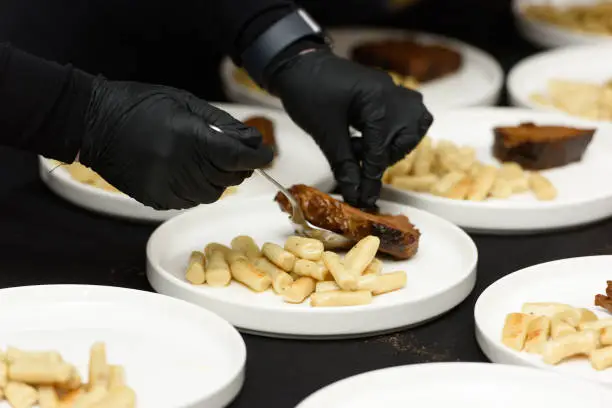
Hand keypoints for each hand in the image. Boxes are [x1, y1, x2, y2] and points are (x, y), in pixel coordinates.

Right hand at [79, 78, 272, 209]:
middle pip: (228, 178)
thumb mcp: (185, 102)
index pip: (237, 156)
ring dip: (220, 179)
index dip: (257, 156)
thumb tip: (251, 141)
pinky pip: (191, 200)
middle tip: (237, 154)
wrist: (94, 123)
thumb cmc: (141, 104)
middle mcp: (180, 167)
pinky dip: (199, 188)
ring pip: (212, 193)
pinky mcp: (155, 199)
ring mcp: (166, 186)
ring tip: (211, 161)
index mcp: (189, 138)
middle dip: (239, 166)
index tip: (266, 153)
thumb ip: (221, 124)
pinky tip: (191, 172)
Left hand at [269, 49, 431, 207]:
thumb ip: (344, 163)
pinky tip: (364, 137)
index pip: (381, 150)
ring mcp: (393, 90)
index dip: (372, 179)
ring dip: (387, 145)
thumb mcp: (325, 132)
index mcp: (378, 100)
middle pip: (404, 140)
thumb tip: (355, 193)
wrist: (298, 64)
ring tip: (359, 147)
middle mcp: (393, 93)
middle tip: (358, 161)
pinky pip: (402, 117)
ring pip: (409, 129)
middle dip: (382, 157)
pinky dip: (387, 133)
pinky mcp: (387, 92)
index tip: (366, 199)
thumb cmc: (308, 92)